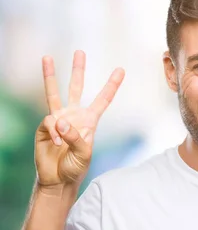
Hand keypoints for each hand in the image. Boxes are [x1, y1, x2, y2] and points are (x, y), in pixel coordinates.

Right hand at [35, 50, 124, 187]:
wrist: (57, 178)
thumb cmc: (75, 167)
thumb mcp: (84, 154)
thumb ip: (75, 137)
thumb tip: (61, 121)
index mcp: (90, 121)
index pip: (102, 100)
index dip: (111, 85)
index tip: (121, 70)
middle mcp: (74, 116)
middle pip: (76, 88)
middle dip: (78, 70)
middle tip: (80, 51)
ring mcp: (58, 119)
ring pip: (54, 93)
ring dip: (50, 75)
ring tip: (47, 57)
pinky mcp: (44, 125)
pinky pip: (49, 121)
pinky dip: (54, 132)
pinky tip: (55, 142)